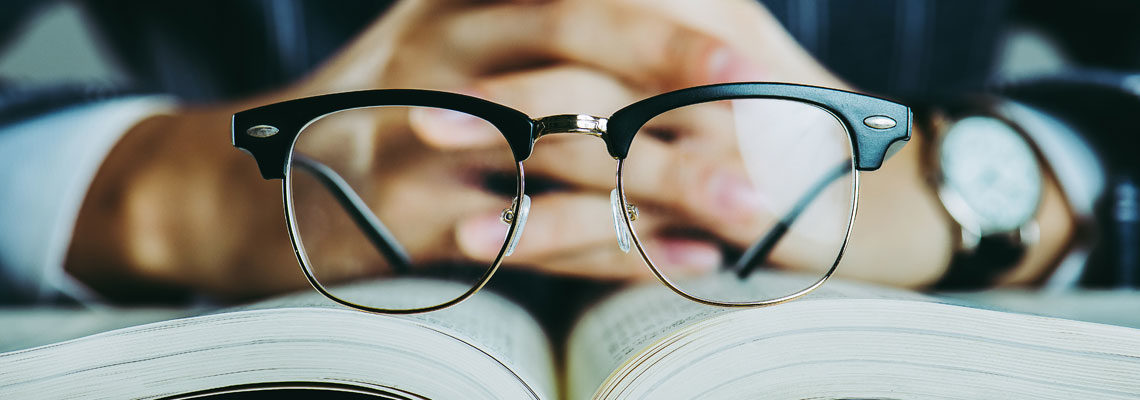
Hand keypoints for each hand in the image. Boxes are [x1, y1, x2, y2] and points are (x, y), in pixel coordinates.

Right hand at [64, 0, 764, 299]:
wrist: (250, 191)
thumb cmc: (373, 117)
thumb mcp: (436, 44)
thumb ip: (514, 21)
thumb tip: (634, 13)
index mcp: (455, 4)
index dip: (654, 10)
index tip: (737, 36)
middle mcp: (438, 54)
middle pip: (569, 42)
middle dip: (671, 68)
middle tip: (762, 91)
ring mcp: (419, 135)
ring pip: (562, 143)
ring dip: (664, 175)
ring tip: (748, 204)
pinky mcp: (410, 217)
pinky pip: (535, 233)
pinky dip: (616, 248)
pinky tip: (680, 258)